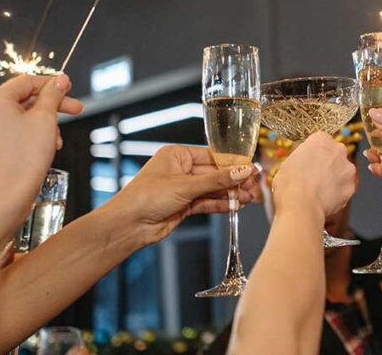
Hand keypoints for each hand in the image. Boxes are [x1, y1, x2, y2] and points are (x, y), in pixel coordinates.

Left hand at [0, 75, 83, 250]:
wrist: (11, 192)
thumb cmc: (26, 156)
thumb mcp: (46, 118)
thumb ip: (53, 94)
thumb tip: (60, 80)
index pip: (27, 81)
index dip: (52, 83)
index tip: (69, 86)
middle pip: (24, 97)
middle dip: (52, 104)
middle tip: (75, 108)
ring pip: (21, 113)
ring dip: (45, 120)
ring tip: (59, 136)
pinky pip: (14, 127)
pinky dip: (32, 131)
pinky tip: (48, 143)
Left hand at [102, 145, 258, 246]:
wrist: (128, 226)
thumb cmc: (145, 198)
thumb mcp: (186, 185)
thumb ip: (217, 180)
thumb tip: (242, 171)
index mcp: (177, 155)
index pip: (212, 156)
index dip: (233, 164)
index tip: (250, 169)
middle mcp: (180, 170)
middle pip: (215, 174)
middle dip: (234, 181)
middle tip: (253, 186)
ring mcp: (182, 189)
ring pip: (213, 189)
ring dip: (230, 194)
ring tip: (248, 198)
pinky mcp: (184, 206)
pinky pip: (207, 202)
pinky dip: (221, 204)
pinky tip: (235, 206)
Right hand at [273, 132, 356, 217]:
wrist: (300, 206)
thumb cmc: (290, 185)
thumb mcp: (288, 162)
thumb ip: (301, 157)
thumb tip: (302, 161)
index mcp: (321, 140)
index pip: (320, 140)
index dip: (314, 152)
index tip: (309, 160)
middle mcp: (338, 150)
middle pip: (335, 154)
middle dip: (328, 163)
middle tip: (314, 176)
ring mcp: (347, 169)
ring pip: (342, 171)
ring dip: (334, 178)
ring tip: (319, 190)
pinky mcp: (351, 187)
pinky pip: (345, 188)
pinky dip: (337, 193)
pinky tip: (325, 199)